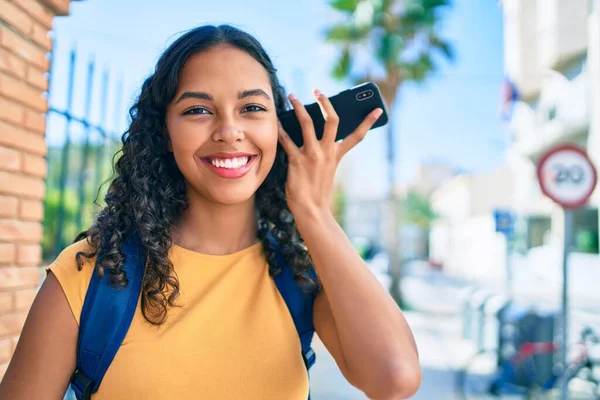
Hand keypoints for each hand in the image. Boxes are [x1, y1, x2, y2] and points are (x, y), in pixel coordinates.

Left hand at [277, 88, 382, 218]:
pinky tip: (275, 121)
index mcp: (337, 155)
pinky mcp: (297, 160)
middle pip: (332, 120)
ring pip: (308, 123)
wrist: (311, 211)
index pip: (357, 136)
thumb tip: (314, 136)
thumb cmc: (317, 192)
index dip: (368, 122)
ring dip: (298, 107)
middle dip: (325, 102)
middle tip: (317, 90)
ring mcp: (312, 155)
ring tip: (292, 96)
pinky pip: (287, 140)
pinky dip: (280, 129)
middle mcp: (327, 152)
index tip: (377, 109)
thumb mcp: (327, 170)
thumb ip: (324, 154)